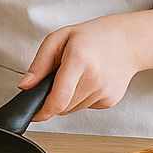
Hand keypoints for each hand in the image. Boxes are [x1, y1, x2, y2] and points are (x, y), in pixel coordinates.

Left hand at [20, 14, 144, 120]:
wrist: (127, 41)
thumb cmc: (91, 37)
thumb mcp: (58, 39)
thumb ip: (39, 64)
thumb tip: (25, 85)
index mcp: (79, 60)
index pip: (59, 98)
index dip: (43, 111)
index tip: (34, 114)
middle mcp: (95, 79)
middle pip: (63, 106)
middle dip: (52, 99)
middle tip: (55, 80)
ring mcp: (105, 92)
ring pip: (73, 109)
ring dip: (66, 99)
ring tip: (74, 76)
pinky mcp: (111, 100)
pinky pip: (86, 107)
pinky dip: (80, 98)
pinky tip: (87, 81)